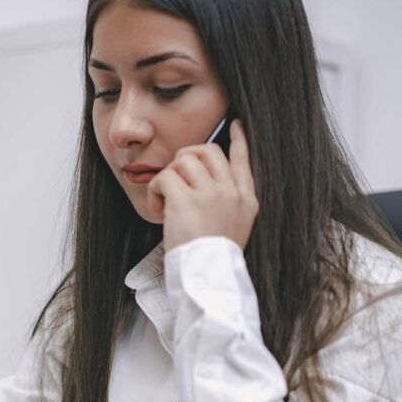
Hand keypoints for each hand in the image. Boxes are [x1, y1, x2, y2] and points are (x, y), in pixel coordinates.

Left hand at [145, 120, 257, 251]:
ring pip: (183, 159)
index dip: (239, 139)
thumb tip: (206, 184)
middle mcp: (231, 192)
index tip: (235, 124)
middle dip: (186, 156)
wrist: (209, 277)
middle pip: (208, 150)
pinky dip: (155, 190)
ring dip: (168, 176)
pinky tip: (157, 209)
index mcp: (246, 200)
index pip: (244, 159)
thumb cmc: (214, 260)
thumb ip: (228, 205)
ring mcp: (210, 194)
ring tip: (165, 200)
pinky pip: (164, 177)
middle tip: (175, 177)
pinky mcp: (186, 200)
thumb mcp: (235, 228)